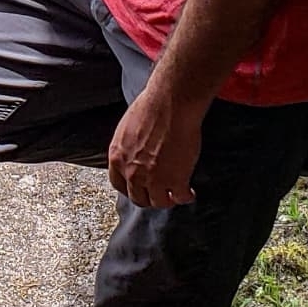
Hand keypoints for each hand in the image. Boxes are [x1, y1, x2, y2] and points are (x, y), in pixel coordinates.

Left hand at [107, 81, 203, 208]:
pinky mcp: (175, 181)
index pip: (118, 184)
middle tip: (159, 192)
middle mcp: (132, 172)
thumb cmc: (151, 108)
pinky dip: (186, 197)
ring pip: (159, 202)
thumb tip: (134, 156)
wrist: (170, 105)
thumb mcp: (127, 130)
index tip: (139, 188)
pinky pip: (181, 198)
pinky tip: (189, 192)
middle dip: (149, 196)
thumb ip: (128, 149)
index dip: (130, 188)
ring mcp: (154, 179)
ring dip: (167, 199)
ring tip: (174, 194)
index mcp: (117, 157)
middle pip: (138, 198)